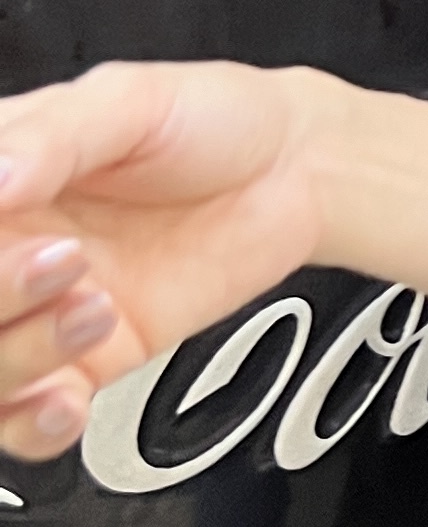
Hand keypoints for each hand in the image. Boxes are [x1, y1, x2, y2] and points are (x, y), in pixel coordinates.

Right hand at [0, 63, 328, 458]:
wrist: (300, 170)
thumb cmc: (213, 118)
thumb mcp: (130, 101)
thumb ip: (55, 138)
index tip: (9, 235)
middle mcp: (4, 248)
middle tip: (64, 263)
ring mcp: (40, 310)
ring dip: (20, 356)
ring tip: (95, 309)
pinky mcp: (90, 358)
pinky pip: (27, 421)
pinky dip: (35, 425)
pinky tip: (67, 400)